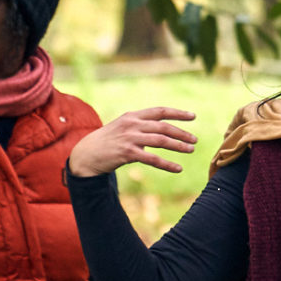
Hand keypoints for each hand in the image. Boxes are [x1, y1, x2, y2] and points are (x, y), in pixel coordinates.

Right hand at [68, 107, 196, 175]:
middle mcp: (132, 124)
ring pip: (161, 141)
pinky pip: (152, 159)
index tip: (193, 116)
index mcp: (132, 116)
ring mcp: (129, 138)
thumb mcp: (122, 127)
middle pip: (164, 126)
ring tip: (190, 150)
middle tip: (195, 140)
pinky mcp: (127, 153)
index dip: (178, 113)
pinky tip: (178, 169)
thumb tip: (161, 129)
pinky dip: (167, 164)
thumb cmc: (107, 141)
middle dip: (182, 133)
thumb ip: (140, 126)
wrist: (86, 154)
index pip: (160, 111)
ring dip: (178, 146)